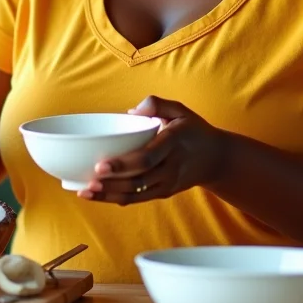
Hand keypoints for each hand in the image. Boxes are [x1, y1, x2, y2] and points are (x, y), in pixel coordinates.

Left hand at [80, 96, 230, 205]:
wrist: (216, 159)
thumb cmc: (193, 130)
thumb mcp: (180, 110)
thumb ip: (156, 104)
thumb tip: (132, 111)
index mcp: (172, 143)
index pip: (146, 158)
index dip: (123, 165)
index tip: (101, 165)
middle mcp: (171, 167)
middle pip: (138, 180)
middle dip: (111, 183)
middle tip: (87, 182)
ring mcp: (167, 183)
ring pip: (136, 193)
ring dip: (109, 194)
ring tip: (85, 192)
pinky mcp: (163, 192)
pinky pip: (139, 198)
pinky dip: (117, 198)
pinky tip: (99, 195)